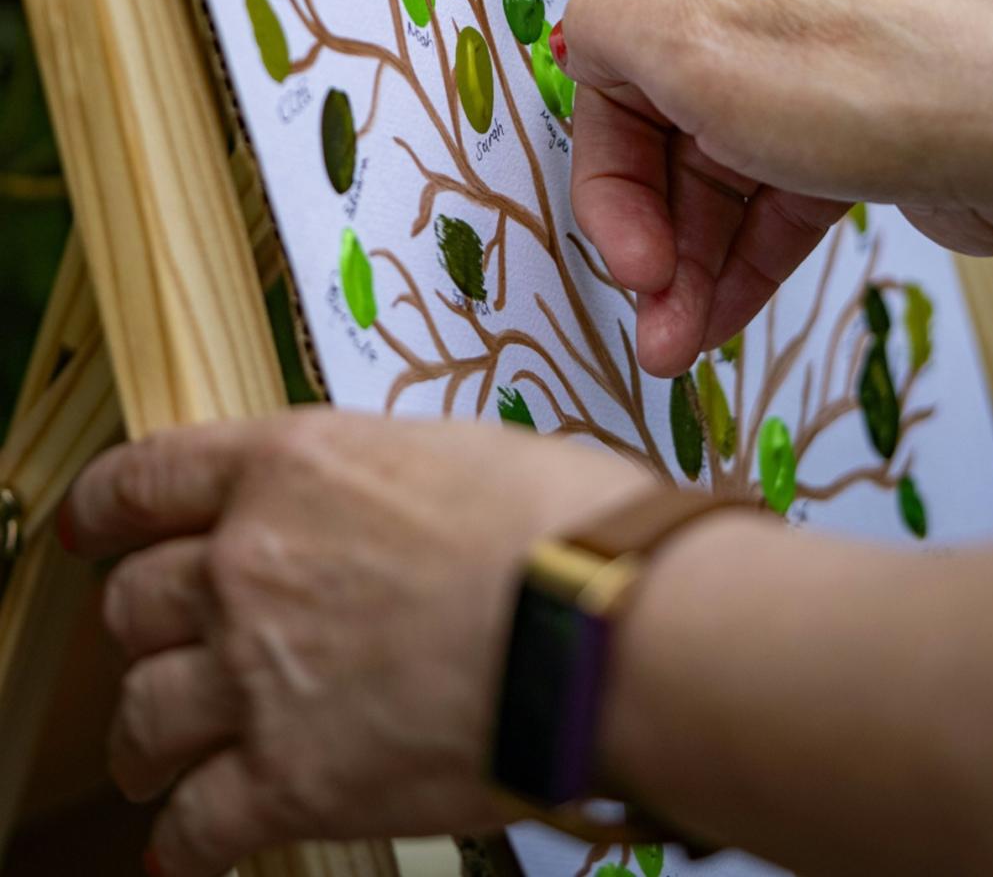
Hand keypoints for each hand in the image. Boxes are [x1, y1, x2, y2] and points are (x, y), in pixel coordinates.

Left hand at [64, 410, 650, 876]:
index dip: (103, 509)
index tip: (91, 529)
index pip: (145, 480)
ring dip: (146, 738)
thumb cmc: (563, 525)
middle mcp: (249, 563)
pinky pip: (194, 824)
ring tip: (162, 757)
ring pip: (141, 714)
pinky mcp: (289, 779)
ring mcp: (258, 673)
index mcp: (291, 465)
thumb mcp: (450, 455)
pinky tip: (189, 847)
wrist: (601, 627)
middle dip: (142, 631)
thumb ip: (373, 483)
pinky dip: (185, 843)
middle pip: (132, 603)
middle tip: (166, 649)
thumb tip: (373, 513)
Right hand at [496, 0, 992, 375]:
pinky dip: (731, 254)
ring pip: (694, 151)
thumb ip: (604, 31)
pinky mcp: (833, 122)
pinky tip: (712, 320)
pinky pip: (755, 190)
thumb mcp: (696, 51)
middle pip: (633, 77)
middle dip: (621, 188)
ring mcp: (788, 55)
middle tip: (632, 273)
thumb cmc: (869, 74)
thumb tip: (582, 43)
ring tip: (669, 334)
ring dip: (674, 247)